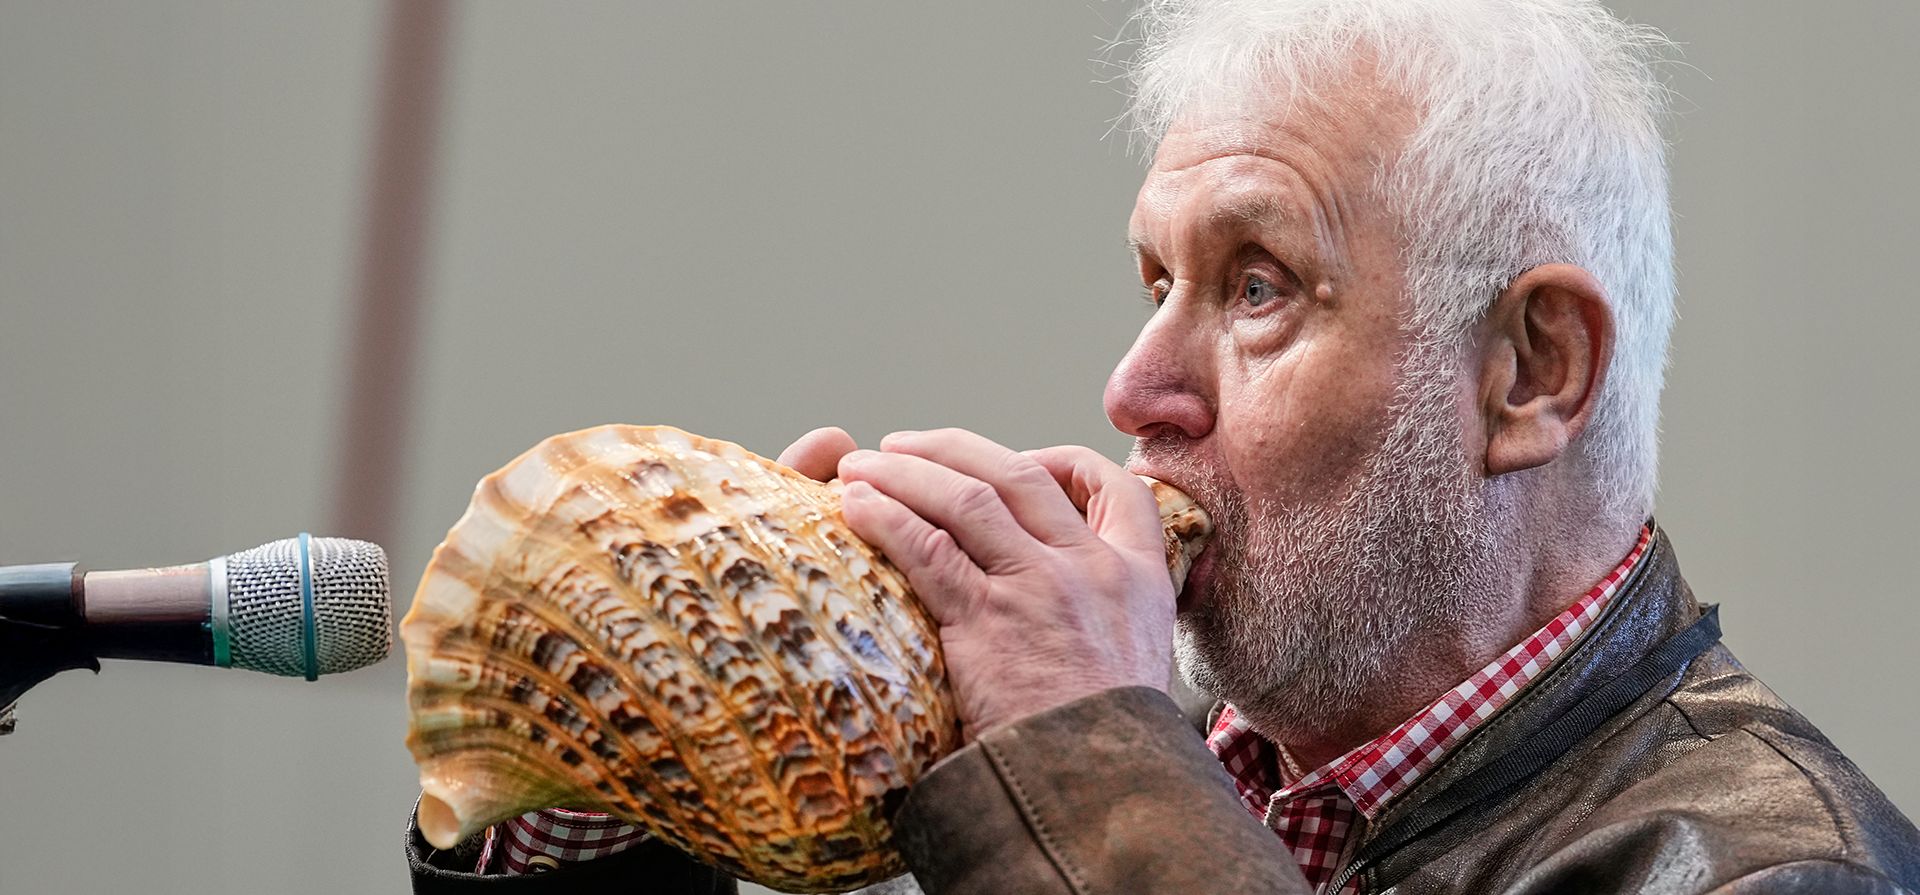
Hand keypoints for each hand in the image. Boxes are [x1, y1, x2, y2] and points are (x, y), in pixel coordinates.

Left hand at [817, 428, 1173, 741]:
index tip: (1021, 461)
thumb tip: (1067, 611)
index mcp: (1139, 577)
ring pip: (967, 498)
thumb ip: (1108, 621)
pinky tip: (855, 509)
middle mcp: (1092, 569)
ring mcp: (1039, 590)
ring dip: (904, 473)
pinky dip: (886, 518)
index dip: (1065, 461)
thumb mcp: (1137, 667)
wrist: (1099, 792)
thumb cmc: (1104, 746)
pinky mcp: (988, 621)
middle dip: (951, 450)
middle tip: (902, 447)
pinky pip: (928, 549)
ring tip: (859, 470)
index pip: (1118, 487)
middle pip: (1019, 474)